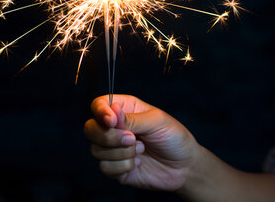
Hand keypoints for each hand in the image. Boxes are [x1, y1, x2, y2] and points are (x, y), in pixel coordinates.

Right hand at [83, 94, 200, 190]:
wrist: (184, 167)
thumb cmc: (174, 138)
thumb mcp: (157, 122)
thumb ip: (132, 118)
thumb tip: (112, 111)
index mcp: (124, 109)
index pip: (98, 105)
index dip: (100, 113)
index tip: (112, 122)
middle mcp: (115, 128)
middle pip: (90, 128)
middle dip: (109, 137)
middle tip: (132, 139)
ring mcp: (113, 148)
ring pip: (96, 149)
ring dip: (121, 153)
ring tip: (141, 149)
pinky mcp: (115, 168)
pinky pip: (105, 167)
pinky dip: (123, 166)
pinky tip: (138, 163)